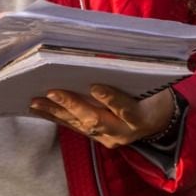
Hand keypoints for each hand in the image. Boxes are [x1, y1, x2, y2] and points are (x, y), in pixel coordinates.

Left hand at [29, 85, 175, 148]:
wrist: (158, 121)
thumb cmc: (154, 96)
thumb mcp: (153, 87)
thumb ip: (133, 77)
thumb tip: (108, 56)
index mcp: (141, 117)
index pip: (125, 109)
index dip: (111, 99)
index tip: (95, 86)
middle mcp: (123, 133)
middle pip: (96, 120)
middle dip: (73, 106)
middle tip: (53, 92)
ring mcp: (109, 139)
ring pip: (80, 125)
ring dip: (56, 113)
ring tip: (36, 101)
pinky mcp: (97, 139)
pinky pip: (75, 127)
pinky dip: (56, 117)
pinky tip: (40, 109)